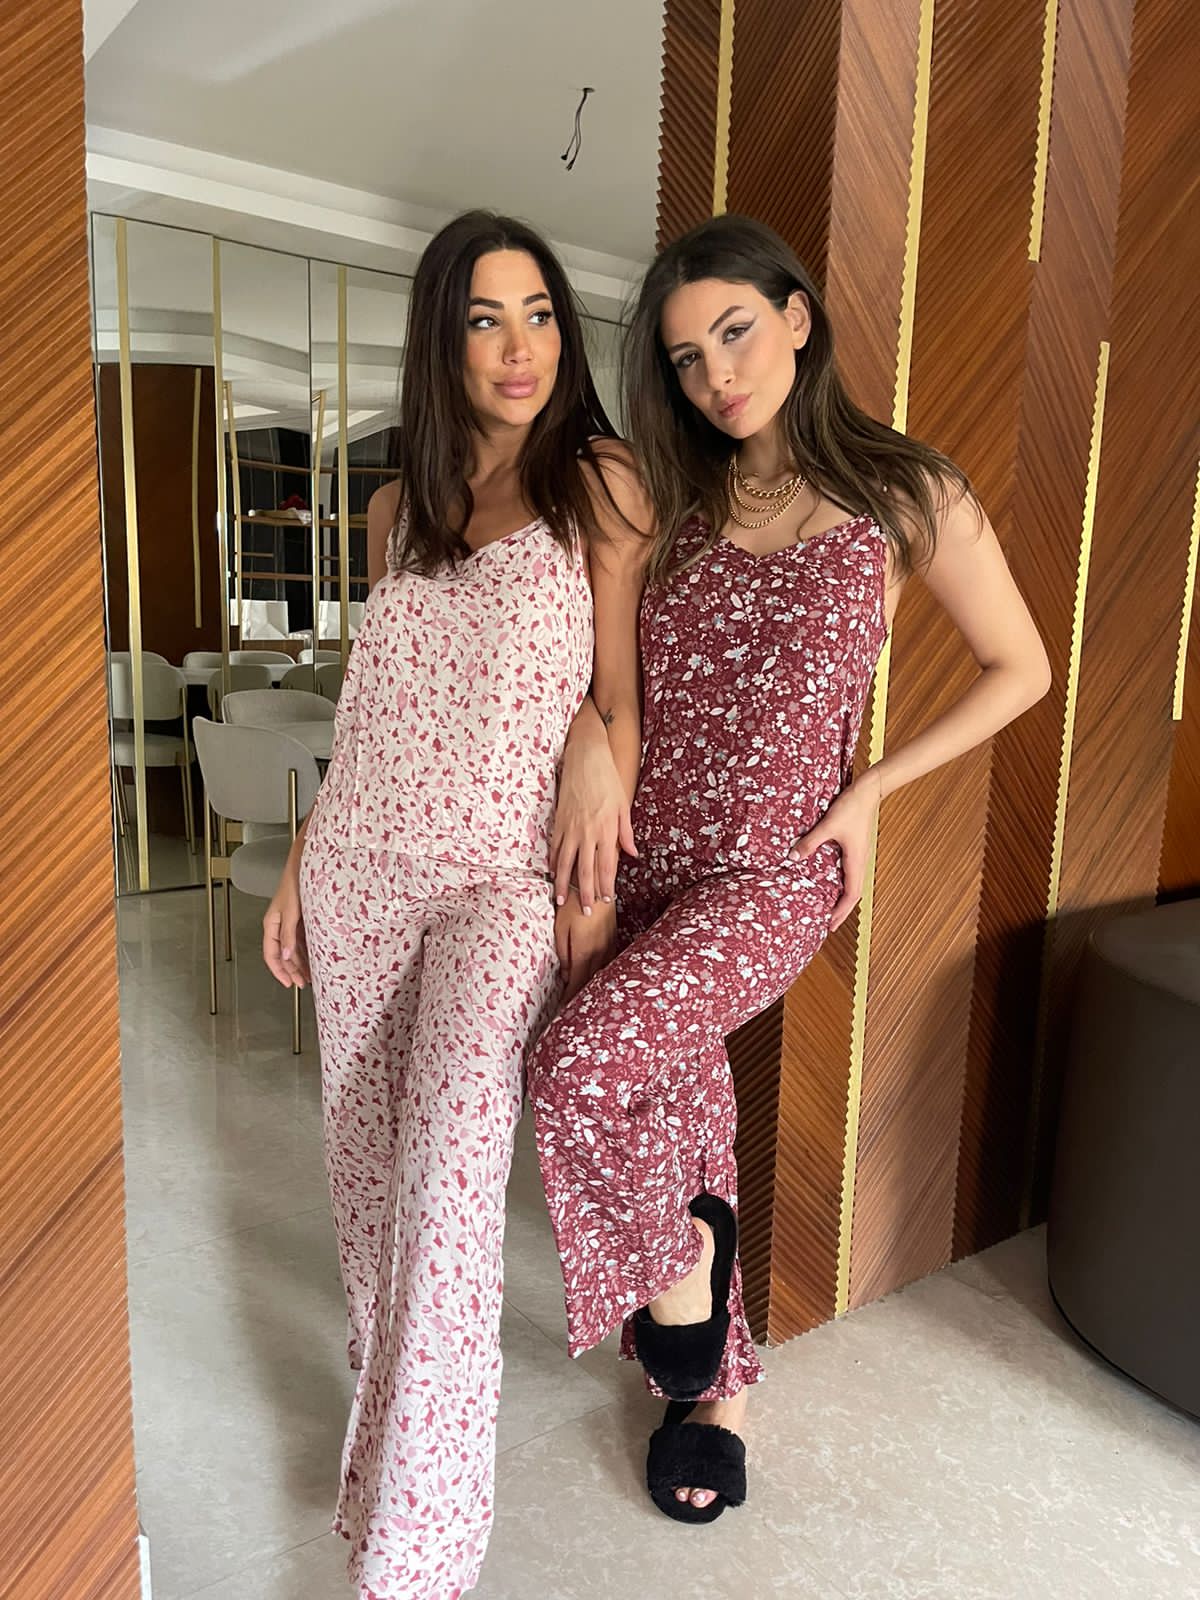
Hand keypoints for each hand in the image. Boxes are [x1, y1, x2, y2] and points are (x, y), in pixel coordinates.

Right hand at [262, 857, 309, 987]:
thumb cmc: (294, 883)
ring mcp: (290, 923)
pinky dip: (306, 951)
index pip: (271, 954)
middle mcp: (280, 925)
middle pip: (283, 954)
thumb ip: (288, 934)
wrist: (304, 866)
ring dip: (300, 963)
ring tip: (309, 975)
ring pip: (293, 949)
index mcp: (272, 924)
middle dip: (292, 970)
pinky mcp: (300, 919)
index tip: (288, 982)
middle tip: (302, 983)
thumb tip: (286, 955)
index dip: (279, 970)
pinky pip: (301, 940)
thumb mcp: (291, 911)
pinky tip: (314, 958)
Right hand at [552, 737, 636, 912]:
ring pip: (566, 863)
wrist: (585, 758)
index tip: (605, 900)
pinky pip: (555, 847)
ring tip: (561, 900)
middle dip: (585, 893)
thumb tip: (632, 854)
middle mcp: (587, 833)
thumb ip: (625, 832)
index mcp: (606, 830)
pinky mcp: (558, 821)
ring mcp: (570, 828)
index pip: (606, 866)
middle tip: (584, 912)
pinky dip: (554, 862)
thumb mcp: (623, 805)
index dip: (605, 886)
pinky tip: (553, 873)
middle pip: (585, 870)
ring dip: (564, 883)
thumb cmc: (607, 780)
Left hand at [555, 892, 616, 1004]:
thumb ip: (564, 954)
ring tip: (585, 996)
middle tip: (573, 1008)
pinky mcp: (613, 936)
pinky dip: (602, 972)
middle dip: (581, 994)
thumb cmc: (571, 904)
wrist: (593, 883)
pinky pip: (609, 961)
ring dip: (593, 984)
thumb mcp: (561, 929)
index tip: (563, 1009)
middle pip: (591, 980)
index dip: (570, 997)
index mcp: (584, 952)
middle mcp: (600, 951)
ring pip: (602, 972)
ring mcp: (609, 944)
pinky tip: (598, 976)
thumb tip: (567, 975)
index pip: (577, 983)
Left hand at [789, 772, 882, 931]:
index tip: (830, 925)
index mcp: (855, 861)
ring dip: (842, 897)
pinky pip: (849, 872)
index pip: (851, 895)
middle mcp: (859, 862)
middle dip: (841, 910)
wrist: (868, 791)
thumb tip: (793, 857)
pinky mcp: (855, 847)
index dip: (841, 911)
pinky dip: (841, 882)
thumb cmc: (851, 808)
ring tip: (828, 907)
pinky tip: (829, 881)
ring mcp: (858, 855)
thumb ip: (811, 842)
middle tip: (828, 923)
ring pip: (851, 883)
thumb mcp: (828, 825)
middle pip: (852, 894)